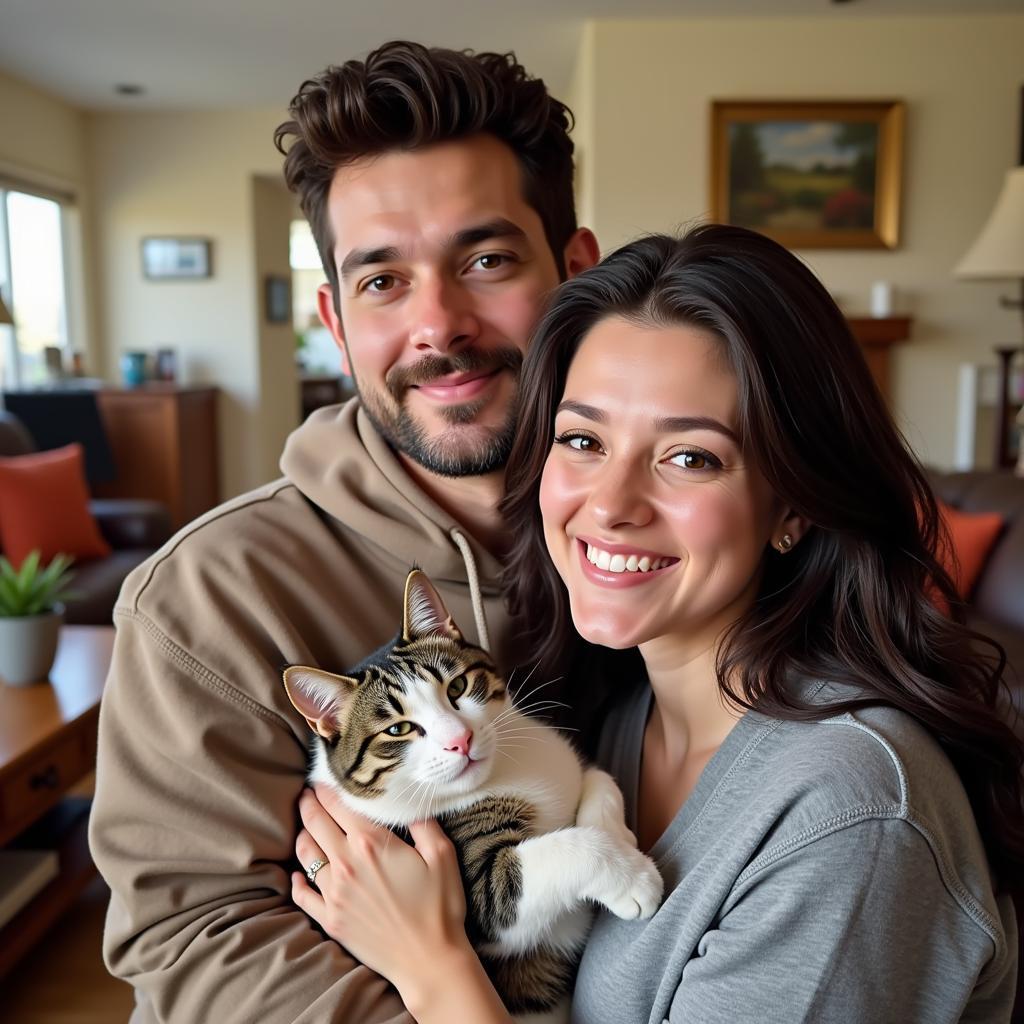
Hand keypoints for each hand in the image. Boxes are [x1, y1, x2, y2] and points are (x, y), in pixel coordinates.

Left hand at [292, 785, 469, 994]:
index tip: (323, 779)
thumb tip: (408, 800)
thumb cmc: (440, 906)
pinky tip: (297, 874)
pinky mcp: (330, 919)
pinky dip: (297, 880)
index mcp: (371, 843)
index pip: (338, 804)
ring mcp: (334, 893)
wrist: (428, 960)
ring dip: (303, 834)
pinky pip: (302, 895)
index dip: (327, 788)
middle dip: (309, 804)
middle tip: (308, 793)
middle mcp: (346, 864)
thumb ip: (422, 822)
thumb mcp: (442, 854)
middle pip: (315, 823)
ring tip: (305, 824)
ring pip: (305, 854)